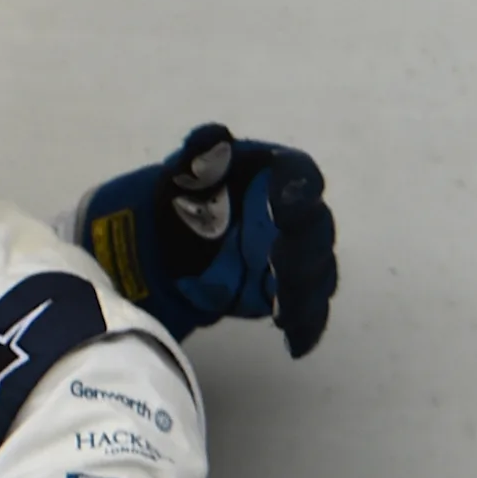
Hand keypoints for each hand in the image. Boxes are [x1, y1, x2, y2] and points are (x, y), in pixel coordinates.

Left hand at [72, 124, 336, 355]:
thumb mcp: (180, 174)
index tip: (282, 201)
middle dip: (302, 247)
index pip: (300, 175)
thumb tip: (214, 135)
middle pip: (315, 229)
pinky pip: (307, 308)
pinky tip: (295, 342)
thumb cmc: (177, 198)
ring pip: (317, 271)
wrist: (160, 244)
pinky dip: (307, 325)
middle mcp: (293, 213)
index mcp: (273, 175)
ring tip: (284, 309)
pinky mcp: (284, 290)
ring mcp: (292, 254)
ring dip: (304, 291)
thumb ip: (199, 154)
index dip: (298, 187)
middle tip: (279, 262)